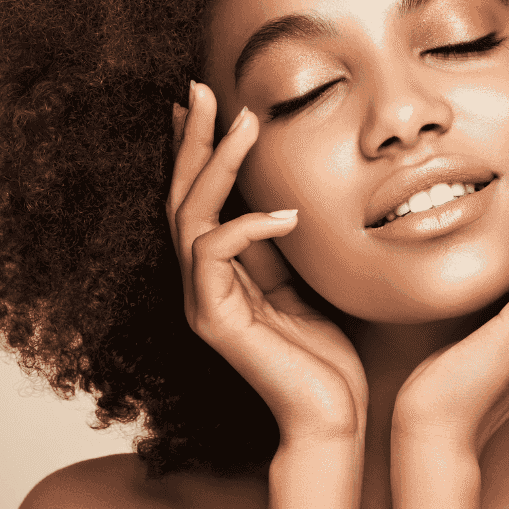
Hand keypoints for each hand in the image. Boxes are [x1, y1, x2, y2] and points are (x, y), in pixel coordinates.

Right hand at [168, 81, 369, 445]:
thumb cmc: (325, 358)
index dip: (193, 148)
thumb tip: (276, 199)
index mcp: (218, 272)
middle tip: (200, 89)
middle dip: (191, 140)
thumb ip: (278, 248)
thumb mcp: (303, 283)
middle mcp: (199, 283)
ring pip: (188, 216)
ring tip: (246, 124)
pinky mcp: (214, 321)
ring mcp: (201, 302)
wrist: (331, 419)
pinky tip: (286, 215)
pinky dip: (247, 225)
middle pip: (178, 196)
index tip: (198, 101)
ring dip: (216, 164)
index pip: (195, 197)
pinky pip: (212, 254)